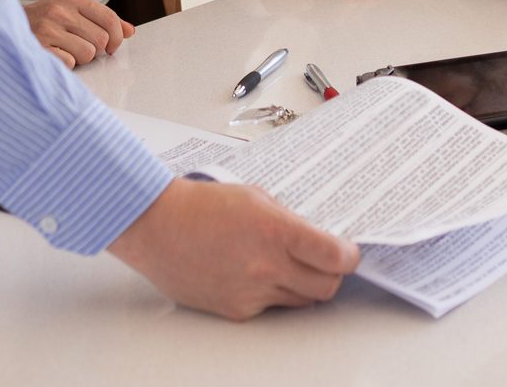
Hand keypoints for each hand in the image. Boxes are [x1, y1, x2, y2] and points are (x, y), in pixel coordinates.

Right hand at [24, 0, 132, 68]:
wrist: (4, 27)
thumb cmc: (43, 21)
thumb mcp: (71, 11)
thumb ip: (101, 20)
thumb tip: (130, 31)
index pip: (109, 18)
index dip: (117, 37)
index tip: (112, 47)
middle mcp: (59, 10)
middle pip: (101, 40)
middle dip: (96, 49)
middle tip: (82, 47)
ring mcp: (47, 29)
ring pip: (88, 54)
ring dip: (80, 58)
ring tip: (65, 50)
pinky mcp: (39, 48)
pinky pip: (69, 64)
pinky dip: (65, 64)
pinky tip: (53, 55)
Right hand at [107, 178, 359, 318]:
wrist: (157, 227)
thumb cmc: (200, 204)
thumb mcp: (254, 196)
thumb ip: (288, 219)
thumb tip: (313, 238)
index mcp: (275, 231)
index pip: (335, 256)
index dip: (350, 256)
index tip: (349, 252)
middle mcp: (267, 266)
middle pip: (326, 286)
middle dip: (332, 274)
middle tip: (325, 262)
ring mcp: (251, 292)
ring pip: (300, 301)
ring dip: (302, 285)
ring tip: (285, 264)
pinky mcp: (236, 310)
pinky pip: (270, 307)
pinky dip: (271, 294)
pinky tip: (253, 273)